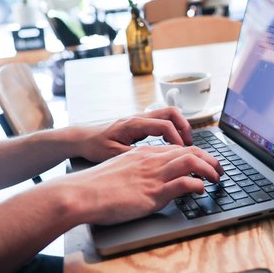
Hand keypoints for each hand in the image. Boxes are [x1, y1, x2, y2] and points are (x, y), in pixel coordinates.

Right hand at [60, 145, 222, 224]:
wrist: (80, 194)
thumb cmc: (94, 187)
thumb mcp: (120, 172)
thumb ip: (137, 172)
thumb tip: (148, 182)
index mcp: (143, 154)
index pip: (177, 147)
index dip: (196, 154)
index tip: (205, 162)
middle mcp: (151, 160)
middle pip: (189, 151)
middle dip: (210, 159)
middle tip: (219, 169)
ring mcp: (153, 175)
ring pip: (191, 162)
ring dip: (209, 169)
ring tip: (217, 178)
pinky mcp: (153, 193)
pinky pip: (183, 183)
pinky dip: (197, 184)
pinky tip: (202, 189)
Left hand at [73, 107, 193, 162]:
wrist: (83, 138)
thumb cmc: (95, 145)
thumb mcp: (113, 154)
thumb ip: (134, 155)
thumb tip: (153, 159)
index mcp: (134, 124)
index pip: (164, 125)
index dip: (177, 139)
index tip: (182, 153)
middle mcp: (139, 118)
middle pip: (171, 113)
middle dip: (185, 127)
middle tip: (190, 145)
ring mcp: (140, 119)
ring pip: (168, 115)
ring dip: (180, 127)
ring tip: (184, 145)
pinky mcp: (140, 124)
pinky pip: (162, 121)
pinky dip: (172, 130)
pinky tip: (171, 145)